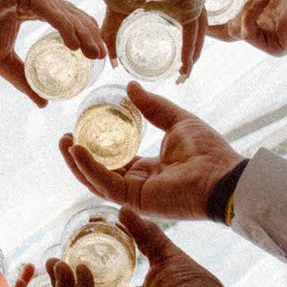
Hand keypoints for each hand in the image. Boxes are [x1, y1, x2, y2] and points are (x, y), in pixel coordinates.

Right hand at [0, 0, 105, 106]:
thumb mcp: (2, 61)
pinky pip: (48, 9)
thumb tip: (43, 103)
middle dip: (90, 35)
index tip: (98, 58)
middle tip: (103, 58)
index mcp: (31, 4)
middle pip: (71, 13)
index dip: (85, 36)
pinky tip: (74, 45)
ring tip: (95, 55)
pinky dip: (64, 26)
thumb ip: (23, 77)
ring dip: (83, 34)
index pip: (67, 18)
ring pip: (64, 11)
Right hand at [59, 82, 242, 220]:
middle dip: (78, 157)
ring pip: (96, 181)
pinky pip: (105, 184)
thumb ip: (153, 107)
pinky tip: (76, 150)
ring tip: (63, 141)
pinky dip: (89, 167)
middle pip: (99, 174)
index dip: (95, 148)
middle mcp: (139, 184)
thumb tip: (130, 87)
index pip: (114, 162)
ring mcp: (136, 195)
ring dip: (77, 163)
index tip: (79, 129)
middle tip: (64, 136)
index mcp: (148, 170)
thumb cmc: (208, 151)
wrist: (222, 175)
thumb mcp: (176, 121)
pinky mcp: (136, 200)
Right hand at [98, 0, 205, 80]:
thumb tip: (109, 61)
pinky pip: (195, 25)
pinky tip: (186, 63)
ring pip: (200, 29)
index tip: (179, 70)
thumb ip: (113, 34)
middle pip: (198, 30)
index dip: (186, 49)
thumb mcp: (119, 11)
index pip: (189, 26)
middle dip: (192, 55)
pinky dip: (191, 45)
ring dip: (194, 53)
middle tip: (183, 76)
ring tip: (185, 73)